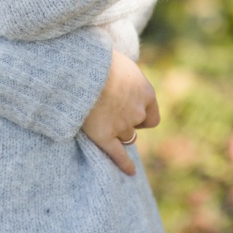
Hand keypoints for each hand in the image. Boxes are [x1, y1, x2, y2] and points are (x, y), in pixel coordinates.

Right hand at [81, 50, 159, 175]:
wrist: (80, 70)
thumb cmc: (98, 59)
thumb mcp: (120, 62)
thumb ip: (126, 77)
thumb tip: (123, 77)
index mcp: (145, 92)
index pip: (151, 115)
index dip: (141, 115)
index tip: (131, 112)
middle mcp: (137, 111)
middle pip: (136, 126)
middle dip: (126, 122)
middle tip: (111, 113)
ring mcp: (121, 125)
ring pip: (125, 137)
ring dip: (117, 132)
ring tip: (101, 121)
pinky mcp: (104, 136)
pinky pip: (118, 155)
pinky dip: (124, 164)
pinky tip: (129, 172)